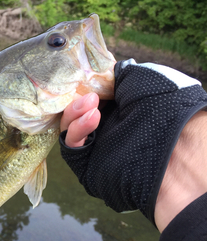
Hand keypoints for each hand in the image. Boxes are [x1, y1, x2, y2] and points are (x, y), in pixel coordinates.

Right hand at [60, 59, 206, 226]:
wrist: (172, 140)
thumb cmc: (160, 104)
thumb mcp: (137, 76)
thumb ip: (114, 74)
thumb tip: (103, 74)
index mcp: (118, 110)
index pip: (87, 99)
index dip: (81, 88)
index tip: (82, 79)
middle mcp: (106, 129)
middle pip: (72, 114)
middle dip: (75, 100)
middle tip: (90, 94)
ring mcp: (95, 149)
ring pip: (68, 130)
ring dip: (75, 113)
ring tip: (92, 104)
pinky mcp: (86, 167)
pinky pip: (71, 148)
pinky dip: (76, 130)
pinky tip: (92, 117)